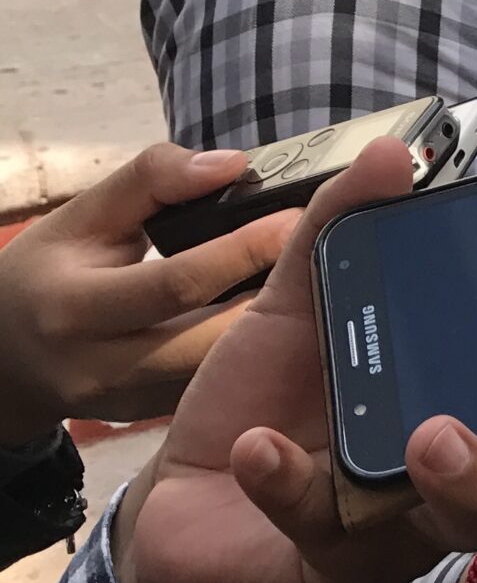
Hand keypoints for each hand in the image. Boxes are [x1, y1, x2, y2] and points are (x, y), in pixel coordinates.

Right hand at [0, 143, 299, 441]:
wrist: (5, 358)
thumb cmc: (49, 273)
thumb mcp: (82, 215)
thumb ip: (153, 179)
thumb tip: (233, 164)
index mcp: (77, 307)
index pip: (177, 281)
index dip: (243, 249)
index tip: (300, 218)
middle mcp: (103, 366)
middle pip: (210, 340)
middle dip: (277, 299)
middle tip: (337, 256)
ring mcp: (128, 402)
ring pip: (219, 371)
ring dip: (276, 334)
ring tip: (329, 285)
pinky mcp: (151, 418)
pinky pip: (212, 386)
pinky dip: (254, 355)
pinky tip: (297, 322)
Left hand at [114, 136, 476, 582]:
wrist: (173, 496)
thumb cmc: (267, 398)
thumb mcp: (298, 306)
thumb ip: (343, 229)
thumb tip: (393, 151)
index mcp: (469, 411)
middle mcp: (454, 477)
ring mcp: (398, 528)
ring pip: (460, 523)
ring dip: (462, 481)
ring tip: (428, 436)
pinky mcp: (325, 565)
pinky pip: (323, 532)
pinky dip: (290, 485)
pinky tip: (260, 449)